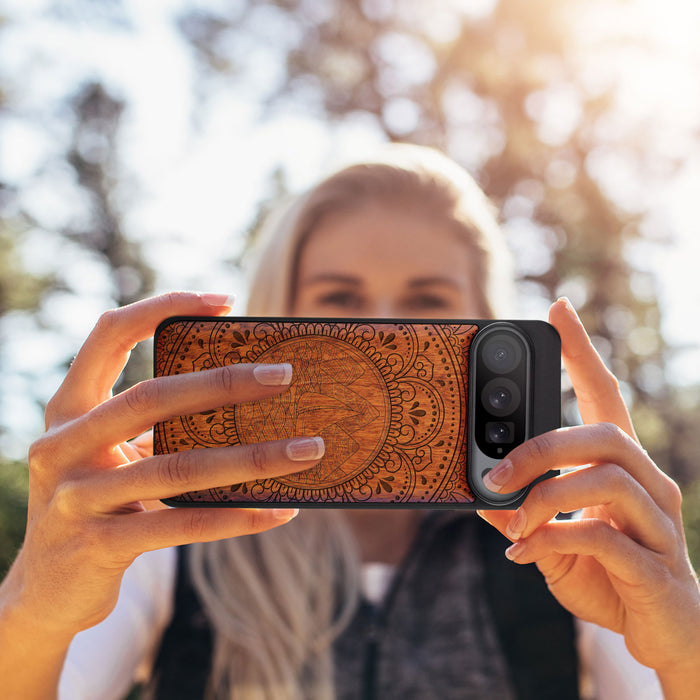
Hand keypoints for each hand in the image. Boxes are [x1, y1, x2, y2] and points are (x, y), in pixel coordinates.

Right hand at [3, 292, 323, 639]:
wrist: (46, 591)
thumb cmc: (98, 504)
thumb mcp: (113, 456)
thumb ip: (156, 427)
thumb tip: (248, 401)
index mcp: (68, 409)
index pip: (108, 335)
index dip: (162, 307)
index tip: (225, 301)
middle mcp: (62, 445)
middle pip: (151, 398)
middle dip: (223, 383)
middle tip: (284, 375)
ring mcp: (76, 497)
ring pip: (177, 467)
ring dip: (252, 458)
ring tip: (308, 450)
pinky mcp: (98, 546)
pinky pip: (182, 525)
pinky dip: (236, 517)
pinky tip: (280, 511)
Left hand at [478, 298, 699, 691]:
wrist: (664, 635)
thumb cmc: (609, 577)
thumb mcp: (554, 540)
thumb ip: (523, 515)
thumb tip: (481, 495)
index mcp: (622, 468)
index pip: (605, 396)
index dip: (582, 352)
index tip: (558, 309)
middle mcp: (649, 484)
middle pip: (604, 434)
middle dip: (541, 447)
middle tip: (495, 472)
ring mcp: (659, 524)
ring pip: (607, 479)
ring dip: (545, 497)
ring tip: (512, 522)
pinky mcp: (657, 567)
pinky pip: (604, 538)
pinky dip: (553, 540)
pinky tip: (524, 555)